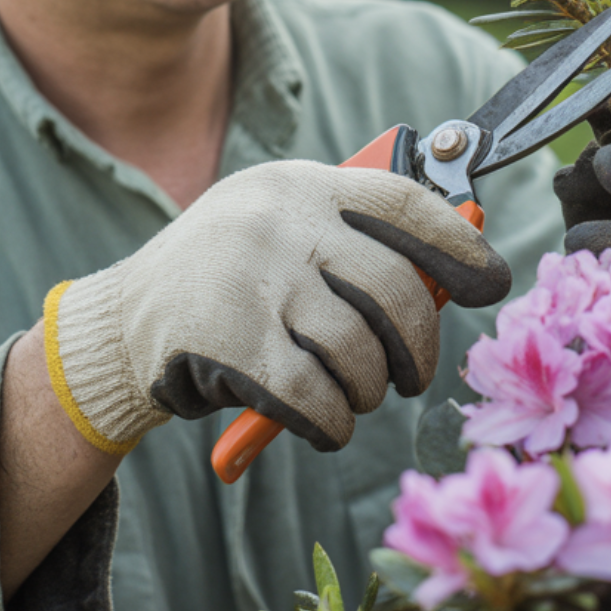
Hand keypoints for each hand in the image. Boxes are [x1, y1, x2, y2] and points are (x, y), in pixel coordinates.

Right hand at [45, 159, 510, 453]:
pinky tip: (324, 425)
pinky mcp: (228, 341)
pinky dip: (331, 424)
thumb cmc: (226, 282)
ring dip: (367, 390)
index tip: (491, 281)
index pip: (403, 202)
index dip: (459, 244)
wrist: (119, 325)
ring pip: (358, 351)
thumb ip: (352, 241)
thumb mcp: (280, 230)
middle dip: (417, 346)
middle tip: (410, 375)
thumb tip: (456, 274)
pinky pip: (314, 397)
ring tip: (354, 396)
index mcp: (301, 185)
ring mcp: (253, 278)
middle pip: (396, 288)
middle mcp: (280, 220)